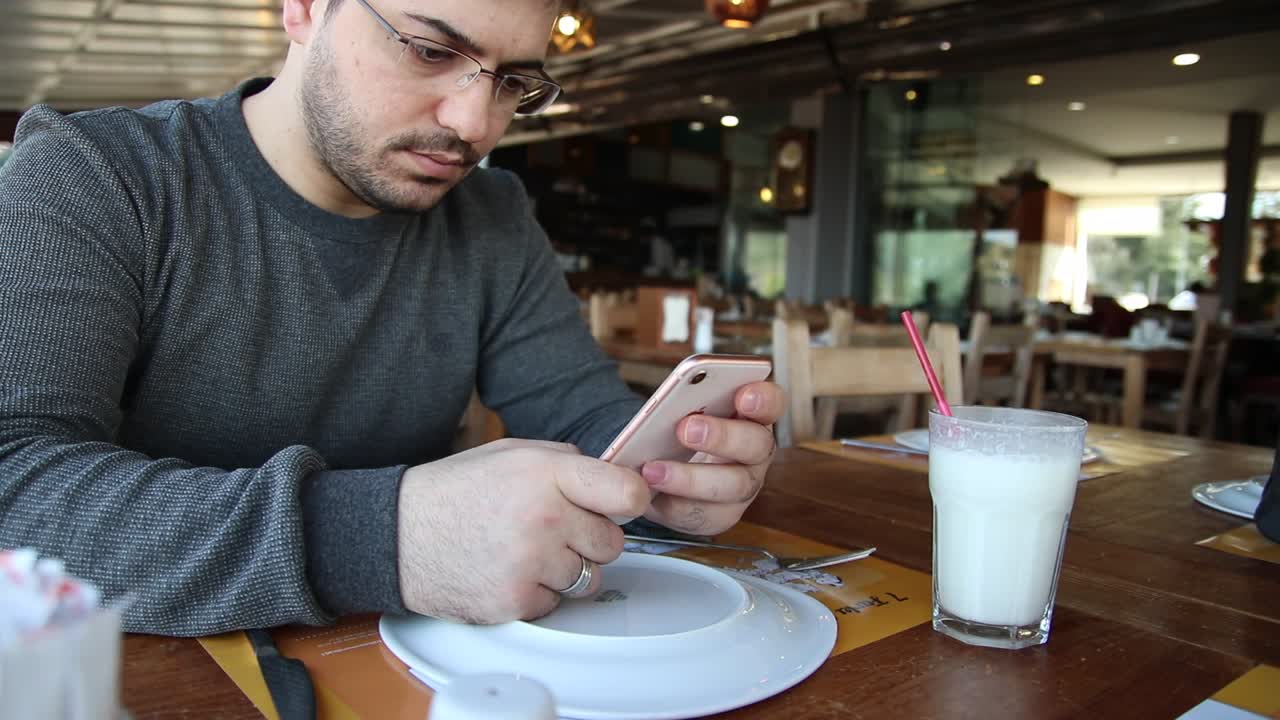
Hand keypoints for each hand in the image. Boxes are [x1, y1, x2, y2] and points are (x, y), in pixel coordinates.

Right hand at [397, 439, 649, 623]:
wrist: (398, 534)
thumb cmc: (456, 491)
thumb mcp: (511, 453)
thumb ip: (566, 462)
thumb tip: (613, 477)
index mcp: (547, 474)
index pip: (627, 493)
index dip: (630, 500)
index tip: (620, 504)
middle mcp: (545, 518)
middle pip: (613, 543)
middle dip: (590, 538)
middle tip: (556, 530)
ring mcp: (531, 563)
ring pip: (588, 578)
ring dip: (566, 569)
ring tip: (526, 551)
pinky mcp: (515, 601)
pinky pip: (556, 604)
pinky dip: (538, 593)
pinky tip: (508, 571)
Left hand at [640, 381, 783, 535]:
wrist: (662, 473)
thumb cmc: (676, 432)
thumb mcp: (678, 411)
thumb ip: (680, 402)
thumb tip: (664, 405)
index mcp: (751, 415)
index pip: (771, 403)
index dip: (763, 399)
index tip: (744, 395)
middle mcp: (754, 451)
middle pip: (756, 445)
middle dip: (723, 437)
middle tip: (685, 429)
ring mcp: (743, 485)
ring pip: (734, 486)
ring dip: (692, 479)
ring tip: (653, 469)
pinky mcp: (721, 514)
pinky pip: (705, 514)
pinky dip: (674, 504)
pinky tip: (652, 494)